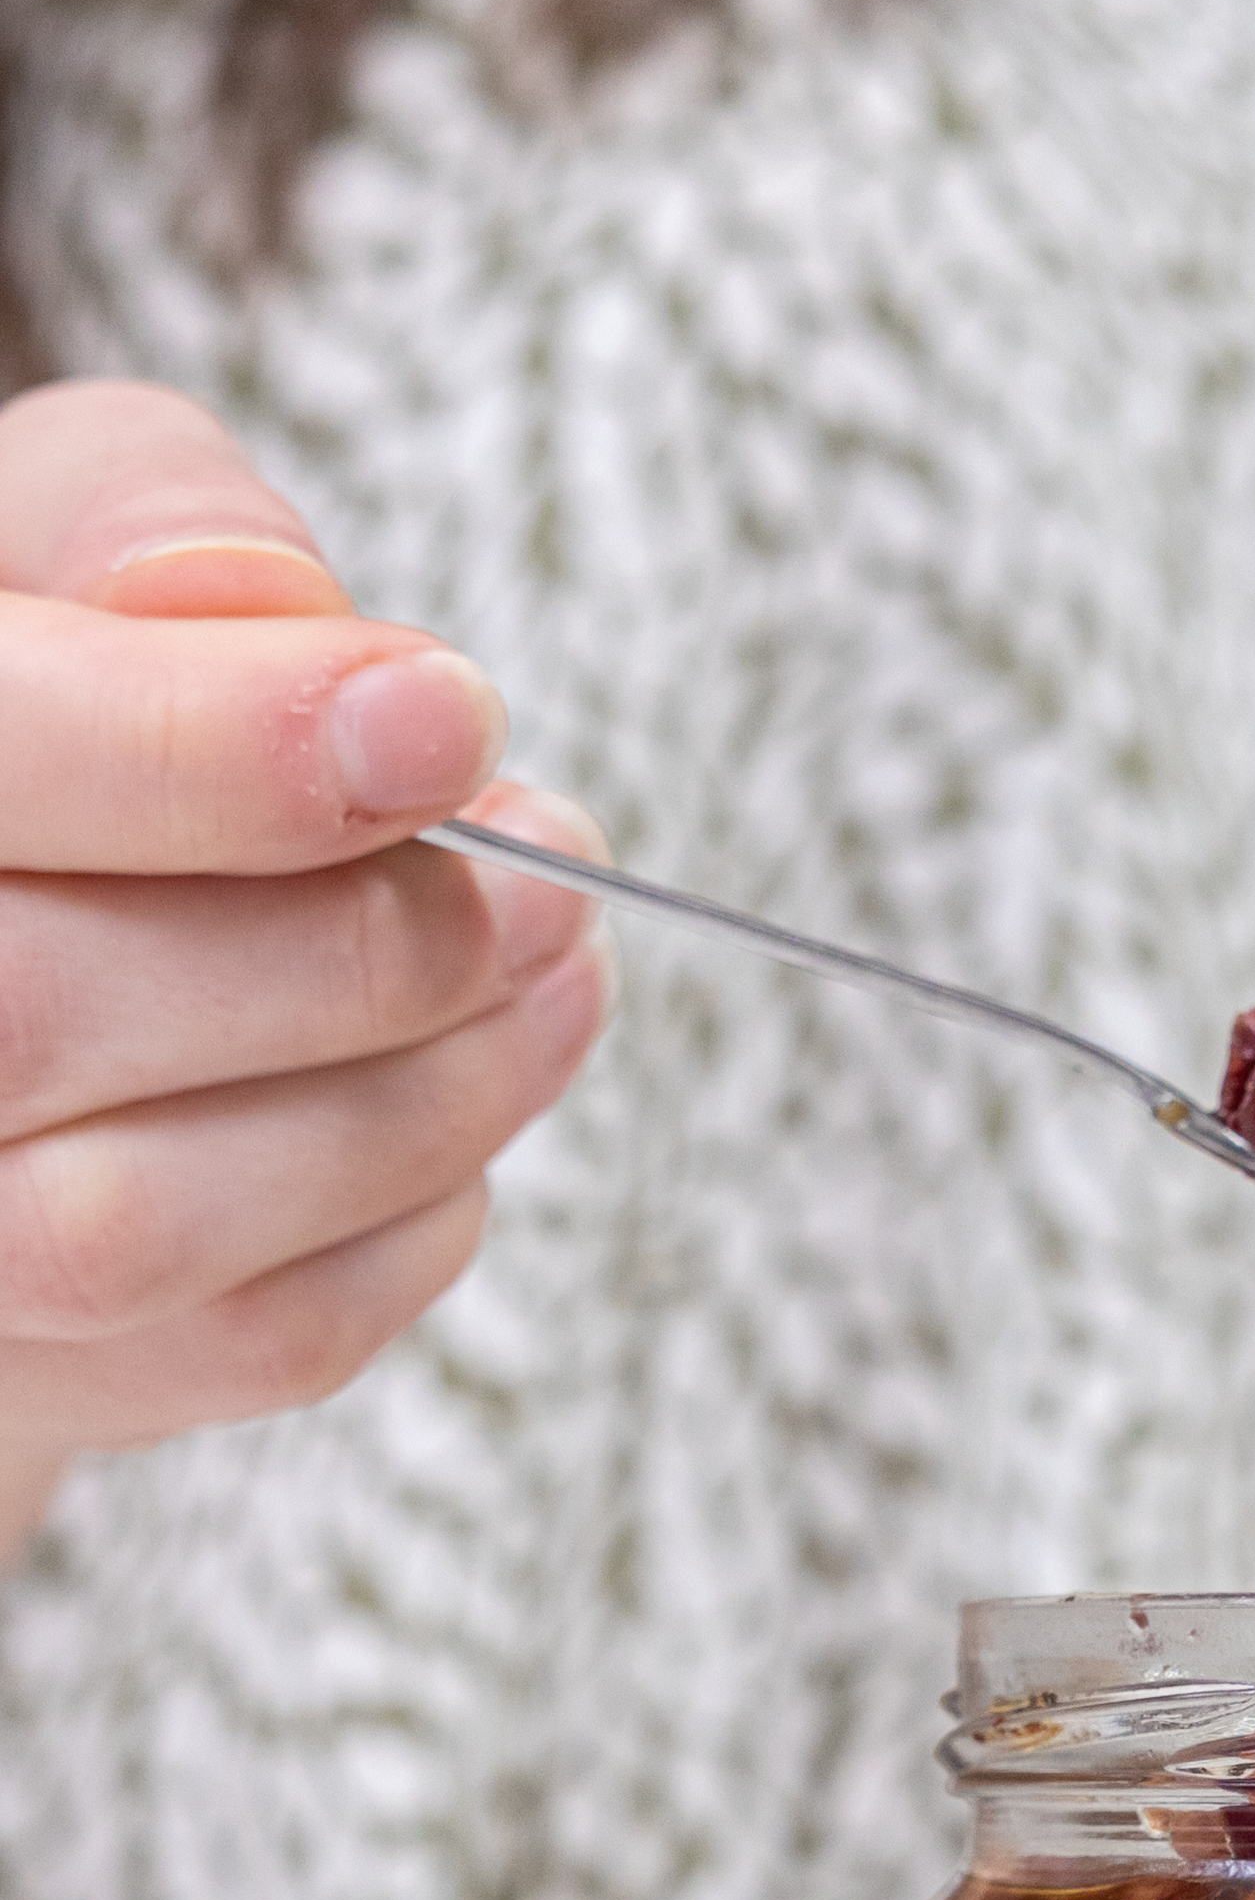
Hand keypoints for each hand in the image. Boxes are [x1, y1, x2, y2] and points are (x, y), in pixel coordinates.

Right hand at [0, 381, 611, 1557]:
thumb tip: (277, 613)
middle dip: (352, 944)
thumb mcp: (41, 545)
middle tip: (545, 872)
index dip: (217, 749)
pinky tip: (469, 1092)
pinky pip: (248, 1343)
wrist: (20, 921)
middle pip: (38, 1017)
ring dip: (418, 1095)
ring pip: (141, 1225)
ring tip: (556, 968)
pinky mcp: (34, 1379)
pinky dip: (409, 1220)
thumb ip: (133, 520)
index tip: (450, 718)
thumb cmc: (48, 730)